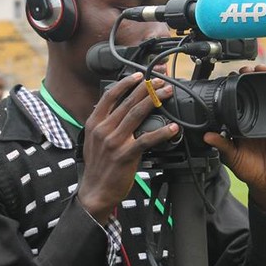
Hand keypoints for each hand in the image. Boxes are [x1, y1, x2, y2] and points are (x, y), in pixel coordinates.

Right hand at [77, 73, 178, 223]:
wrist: (95, 191)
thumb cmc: (98, 166)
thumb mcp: (93, 140)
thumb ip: (104, 124)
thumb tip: (118, 109)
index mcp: (94, 123)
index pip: (109, 96)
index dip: (126, 83)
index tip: (139, 75)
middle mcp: (103, 129)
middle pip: (127, 102)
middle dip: (146, 88)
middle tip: (160, 80)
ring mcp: (114, 142)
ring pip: (137, 115)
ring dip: (154, 101)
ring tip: (167, 93)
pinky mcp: (125, 155)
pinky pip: (146, 139)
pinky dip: (161, 132)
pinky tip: (172, 128)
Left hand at [203, 65, 265, 218]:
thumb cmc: (250, 170)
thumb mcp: (232, 157)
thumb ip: (222, 145)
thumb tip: (207, 136)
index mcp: (242, 124)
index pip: (239, 100)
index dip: (236, 87)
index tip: (230, 76)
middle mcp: (257, 118)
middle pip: (255, 92)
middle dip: (251, 78)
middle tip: (245, 69)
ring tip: (261, 68)